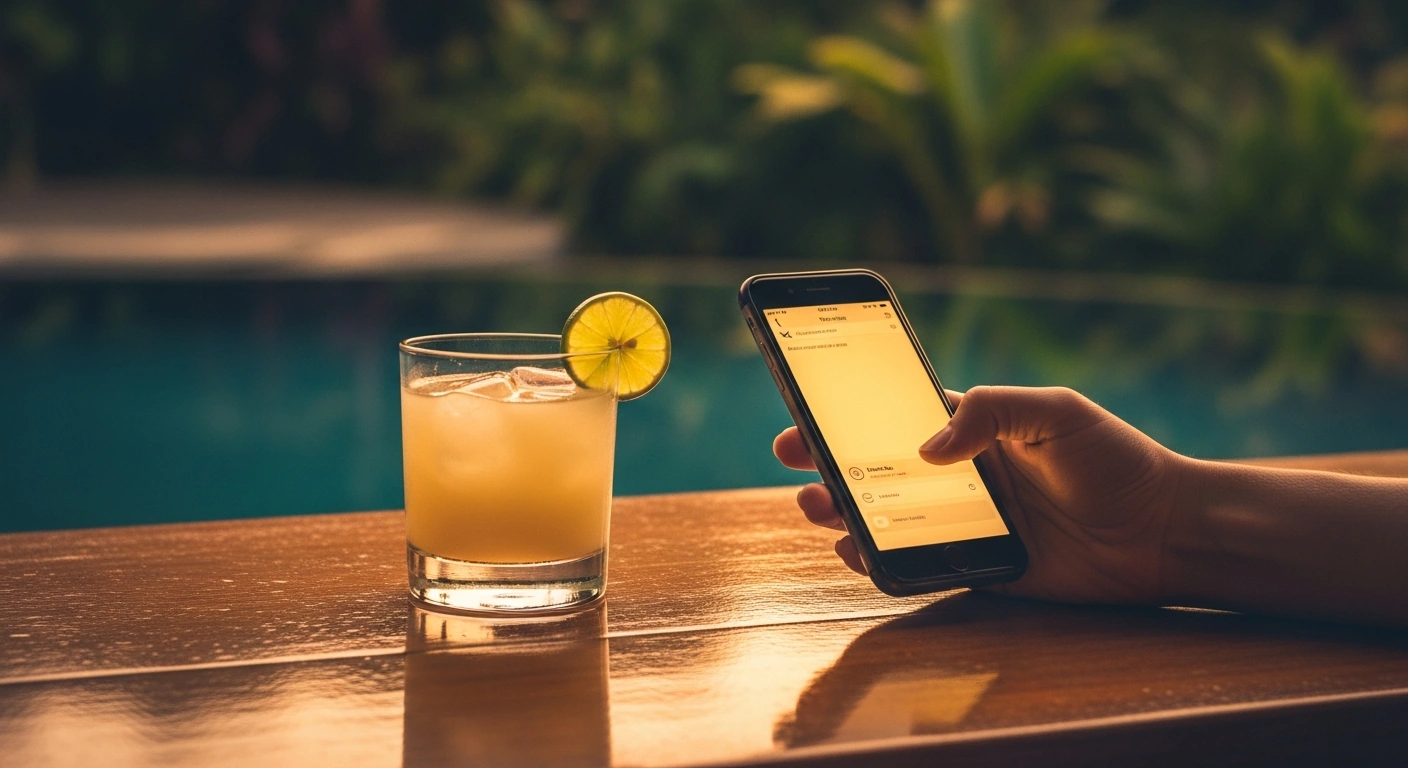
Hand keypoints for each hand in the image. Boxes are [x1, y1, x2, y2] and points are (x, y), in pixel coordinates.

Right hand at [773, 386, 1190, 605]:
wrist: (1166, 532)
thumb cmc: (1117, 460)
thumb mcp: (1056, 412)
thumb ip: (993, 413)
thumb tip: (926, 447)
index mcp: (977, 432)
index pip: (897, 420)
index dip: (849, 417)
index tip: (805, 411)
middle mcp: (963, 479)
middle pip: (879, 471)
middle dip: (831, 464)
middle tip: (796, 462)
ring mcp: (967, 526)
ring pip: (888, 519)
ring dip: (846, 512)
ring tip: (819, 505)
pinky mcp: (980, 570)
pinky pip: (917, 567)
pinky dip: (880, 561)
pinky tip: (856, 551)